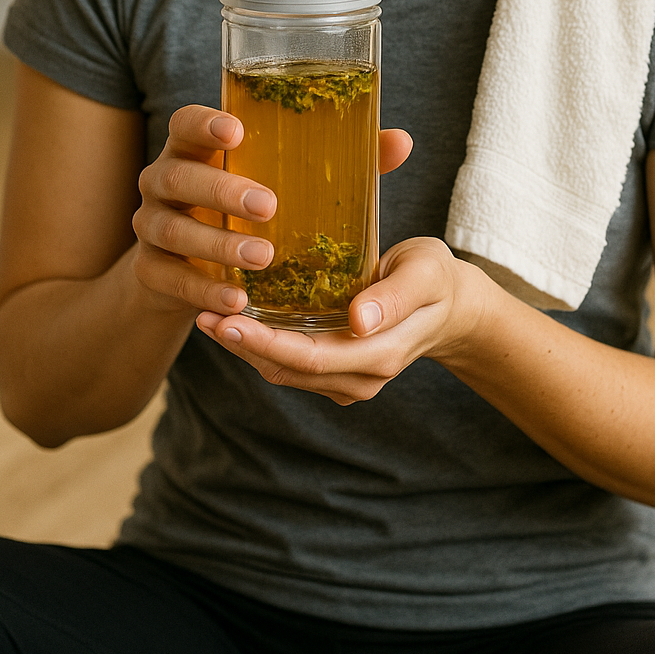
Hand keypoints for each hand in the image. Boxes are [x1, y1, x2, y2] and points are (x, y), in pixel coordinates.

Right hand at [131, 105, 412, 323]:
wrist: (193, 269)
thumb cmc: (250, 208)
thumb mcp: (285, 180)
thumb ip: (338, 159)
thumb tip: (401, 141)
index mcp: (194, 148)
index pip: (185, 122)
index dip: (205, 122)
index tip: (238, 129)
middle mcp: (164, 181)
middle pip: (177, 176)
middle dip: (221, 191)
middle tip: (269, 206)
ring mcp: (151, 227)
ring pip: (171, 231)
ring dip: (217, 245)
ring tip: (262, 259)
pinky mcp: (150, 272)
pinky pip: (169, 280)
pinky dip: (203, 291)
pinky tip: (236, 301)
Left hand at [195, 236, 496, 403]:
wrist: (451, 306)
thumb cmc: (436, 278)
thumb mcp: (426, 273)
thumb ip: (396, 296)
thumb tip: (359, 320)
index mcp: (379, 353)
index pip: (311, 357)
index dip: (266, 343)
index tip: (228, 321)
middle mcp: (360, 377)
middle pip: (289, 369)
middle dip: (243, 346)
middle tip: (203, 317)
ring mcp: (347, 380)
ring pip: (285, 371)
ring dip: (246, 349)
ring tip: (208, 317)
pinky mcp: (336, 371)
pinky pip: (292, 365)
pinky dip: (262, 346)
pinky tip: (237, 320)